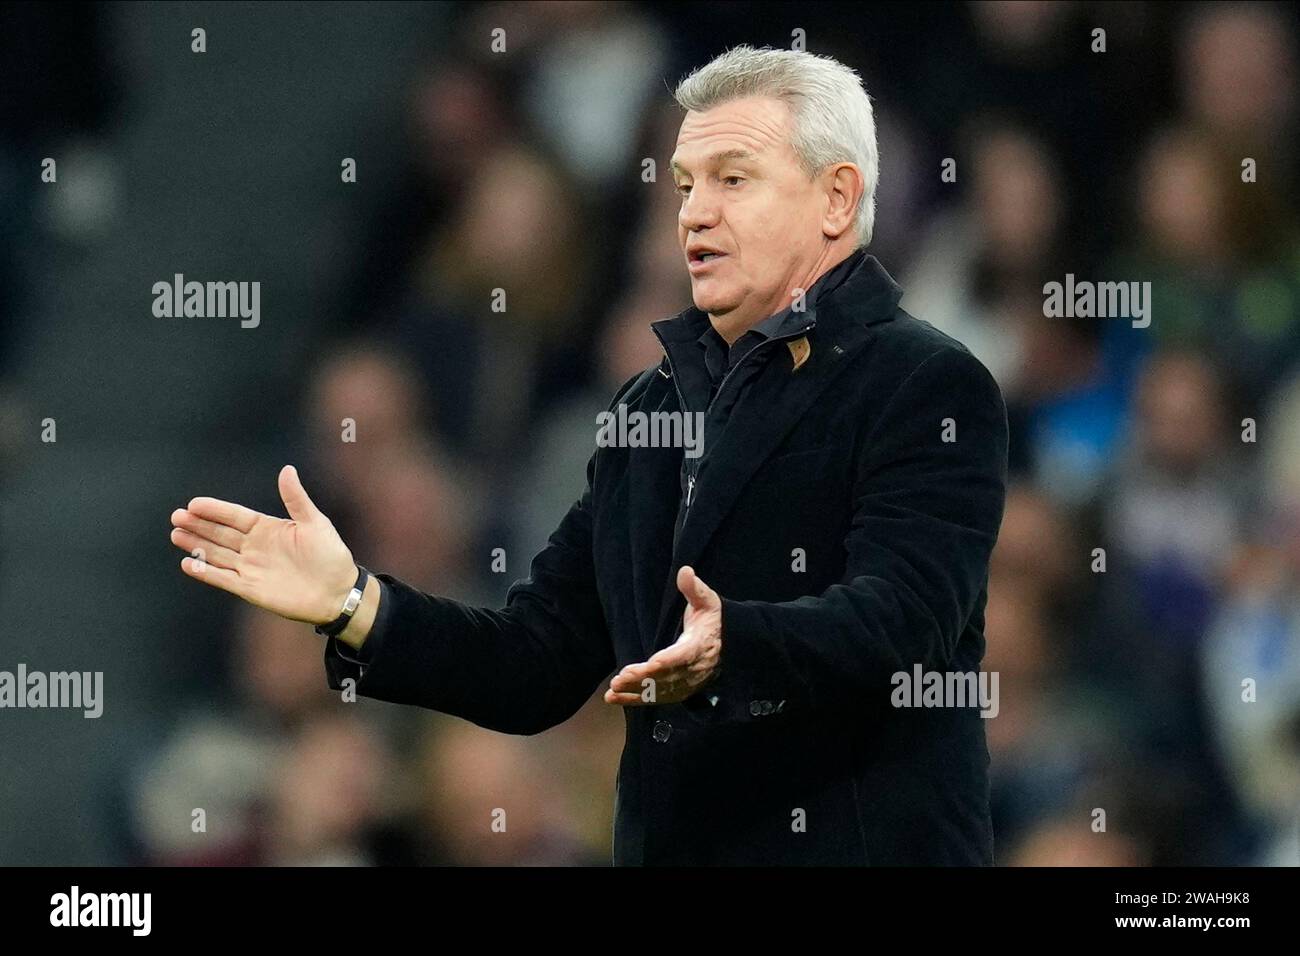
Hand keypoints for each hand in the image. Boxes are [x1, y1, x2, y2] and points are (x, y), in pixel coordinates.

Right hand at [169, 465, 357, 624]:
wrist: (338, 591)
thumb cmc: (330, 554)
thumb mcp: (315, 522)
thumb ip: (296, 498)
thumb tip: (287, 469)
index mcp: (268, 528)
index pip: (234, 516)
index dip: (215, 510)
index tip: (193, 503)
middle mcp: (255, 547)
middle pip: (220, 533)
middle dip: (198, 525)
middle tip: (176, 516)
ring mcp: (250, 568)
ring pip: (216, 554)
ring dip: (196, 545)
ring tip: (175, 534)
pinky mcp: (250, 588)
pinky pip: (223, 579)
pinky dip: (205, 573)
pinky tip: (188, 564)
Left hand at [605, 565, 721, 705]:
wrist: (729, 644)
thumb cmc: (713, 619)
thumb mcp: (708, 601)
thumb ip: (695, 589)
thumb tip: (685, 571)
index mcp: (700, 646)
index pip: (684, 655)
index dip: (669, 660)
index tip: (652, 663)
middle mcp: (694, 669)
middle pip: (667, 677)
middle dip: (644, 679)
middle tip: (620, 678)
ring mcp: (687, 683)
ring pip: (660, 691)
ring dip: (635, 693)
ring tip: (613, 691)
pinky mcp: (679, 691)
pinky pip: (656, 698)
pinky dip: (635, 700)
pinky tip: (615, 698)